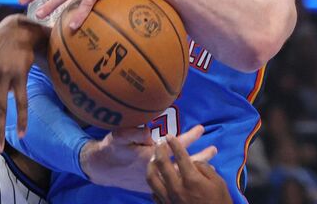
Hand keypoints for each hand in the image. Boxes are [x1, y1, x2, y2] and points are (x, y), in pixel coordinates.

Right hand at [80, 125, 214, 192]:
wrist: (102, 169)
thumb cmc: (110, 149)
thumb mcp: (117, 137)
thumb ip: (131, 133)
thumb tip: (147, 131)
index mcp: (149, 156)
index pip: (173, 146)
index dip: (189, 138)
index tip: (201, 129)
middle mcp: (156, 169)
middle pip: (183, 164)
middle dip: (200, 155)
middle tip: (214, 148)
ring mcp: (156, 179)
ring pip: (181, 174)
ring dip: (197, 167)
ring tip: (211, 161)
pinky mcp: (153, 185)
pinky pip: (176, 183)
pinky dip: (187, 177)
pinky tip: (196, 175)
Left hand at [146, 130, 228, 203]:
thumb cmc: (219, 202)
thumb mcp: (218, 184)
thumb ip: (204, 169)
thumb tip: (192, 161)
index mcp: (191, 180)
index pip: (180, 156)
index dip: (174, 144)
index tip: (169, 136)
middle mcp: (176, 187)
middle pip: (162, 164)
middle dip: (159, 150)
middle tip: (159, 142)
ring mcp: (168, 198)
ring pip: (152, 178)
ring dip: (151, 166)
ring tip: (152, 159)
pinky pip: (153, 192)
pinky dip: (153, 183)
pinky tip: (155, 179)